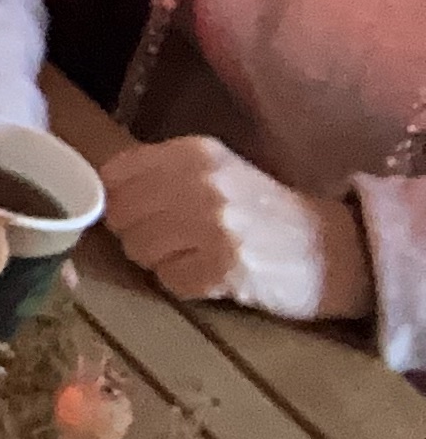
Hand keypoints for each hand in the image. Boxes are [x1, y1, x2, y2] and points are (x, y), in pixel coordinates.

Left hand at [101, 136, 375, 324]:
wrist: (336, 250)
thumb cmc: (265, 212)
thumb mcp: (216, 172)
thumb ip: (160, 174)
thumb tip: (102, 192)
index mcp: (192, 152)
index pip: (114, 175)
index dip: (119, 201)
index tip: (141, 214)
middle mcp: (199, 182)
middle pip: (120, 216)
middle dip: (136, 234)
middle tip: (172, 242)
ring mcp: (213, 226)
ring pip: (138, 250)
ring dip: (159, 262)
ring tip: (195, 257)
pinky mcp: (225, 269)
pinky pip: (170, 282)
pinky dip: (185, 286)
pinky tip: (212, 277)